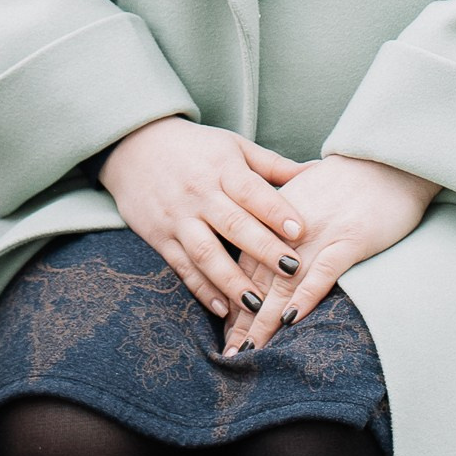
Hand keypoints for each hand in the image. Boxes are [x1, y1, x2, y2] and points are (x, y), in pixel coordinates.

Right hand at [101, 118, 308, 320]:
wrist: (135, 147)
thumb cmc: (197, 149)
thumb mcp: (234, 147)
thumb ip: (274, 165)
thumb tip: (319, 170)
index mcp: (222, 168)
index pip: (251, 190)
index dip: (275, 210)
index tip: (301, 231)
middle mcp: (199, 193)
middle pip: (233, 225)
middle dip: (263, 250)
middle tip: (292, 271)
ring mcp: (177, 218)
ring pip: (206, 253)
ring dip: (233, 281)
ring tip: (258, 305)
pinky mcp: (160, 238)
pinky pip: (183, 268)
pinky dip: (203, 290)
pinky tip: (224, 309)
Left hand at [226, 151, 435, 352]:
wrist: (388, 160)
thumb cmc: (348, 181)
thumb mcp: (305, 197)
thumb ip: (283, 224)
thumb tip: (273, 256)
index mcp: (275, 217)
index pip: (245, 264)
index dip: (233, 299)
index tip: (223, 331)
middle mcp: (290, 229)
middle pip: (258, 279)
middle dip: (242, 320)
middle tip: (227, 354)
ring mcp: (319, 234)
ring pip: (283, 283)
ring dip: (263, 320)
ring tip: (248, 351)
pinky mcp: (350, 239)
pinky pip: (322, 272)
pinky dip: (305, 297)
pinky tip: (291, 322)